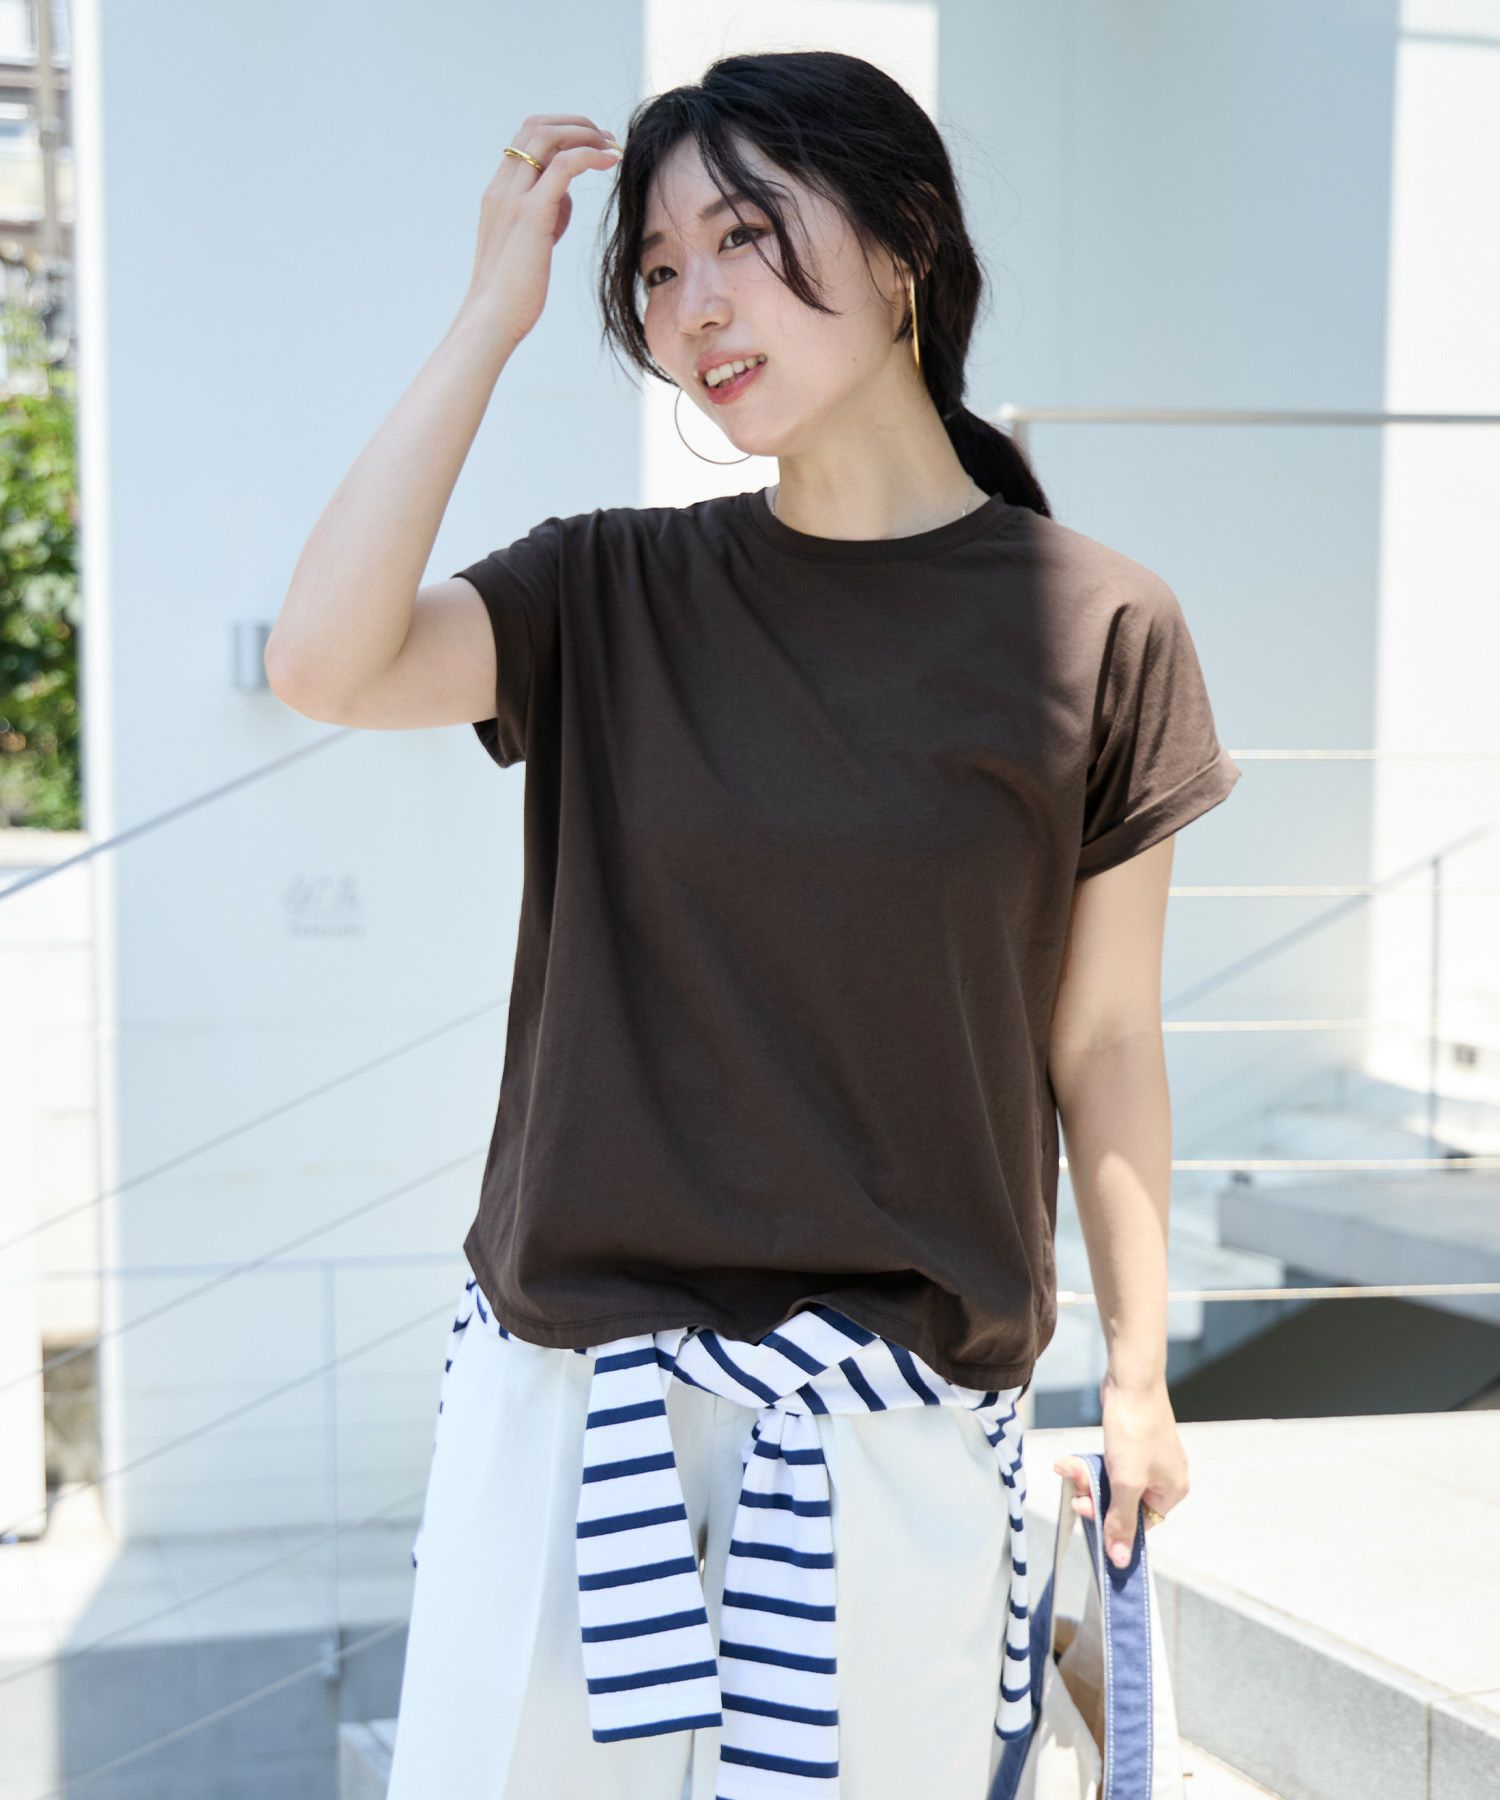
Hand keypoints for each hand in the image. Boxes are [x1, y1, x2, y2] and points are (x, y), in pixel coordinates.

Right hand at [465, 114, 623, 343]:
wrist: (491, 319)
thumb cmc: (511, 294)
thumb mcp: (527, 246)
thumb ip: (543, 217)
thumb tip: (564, 201)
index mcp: (497, 195)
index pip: (523, 141)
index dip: (558, 132)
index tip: (587, 142)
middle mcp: (501, 189)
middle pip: (534, 128)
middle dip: (573, 124)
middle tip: (604, 137)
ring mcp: (513, 198)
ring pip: (547, 137)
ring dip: (584, 133)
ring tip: (611, 147)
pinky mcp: (532, 214)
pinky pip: (563, 165)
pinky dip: (590, 154)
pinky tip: (611, 161)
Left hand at [1052, 1375, 1187, 1569]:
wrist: (1130, 1381)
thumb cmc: (1135, 1429)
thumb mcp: (1126, 1482)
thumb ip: (1121, 1522)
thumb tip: (1121, 1560)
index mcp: (1172, 1491)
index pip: (1139, 1525)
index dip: (1110, 1522)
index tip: (1086, 1510)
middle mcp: (1164, 1477)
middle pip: (1123, 1504)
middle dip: (1094, 1495)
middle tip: (1075, 1486)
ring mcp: (1148, 1459)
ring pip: (1111, 1483)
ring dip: (1087, 1478)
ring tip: (1069, 1467)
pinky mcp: (1132, 1444)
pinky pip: (1108, 1465)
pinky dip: (1090, 1464)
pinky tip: (1072, 1461)